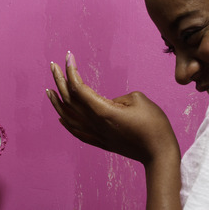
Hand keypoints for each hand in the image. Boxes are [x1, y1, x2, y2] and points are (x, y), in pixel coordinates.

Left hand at [46, 52, 179, 165]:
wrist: (159, 154)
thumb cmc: (154, 125)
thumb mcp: (138, 99)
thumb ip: (118, 97)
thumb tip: (109, 103)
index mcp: (102, 110)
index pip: (78, 87)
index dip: (71, 70)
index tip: (68, 56)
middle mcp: (95, 123)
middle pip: (69, 100)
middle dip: (59, 80)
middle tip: (53, 65)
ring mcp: (97, 134)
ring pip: (69, 117)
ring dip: (57, 102)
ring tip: (49, 90)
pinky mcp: (101, 142)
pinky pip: (77, 131)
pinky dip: (66, 122)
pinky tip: (60, 117)